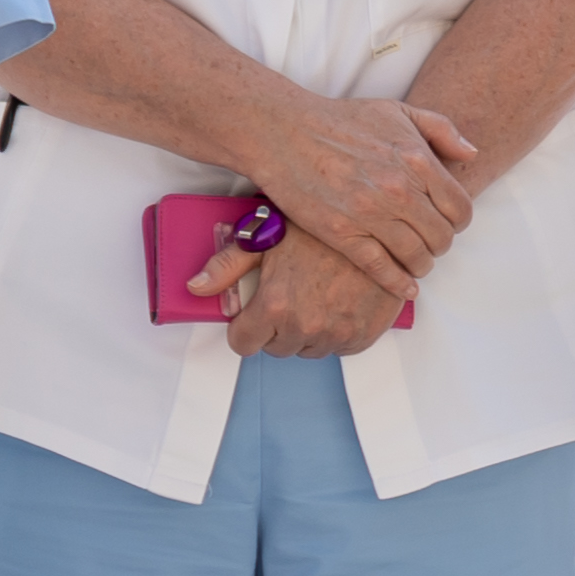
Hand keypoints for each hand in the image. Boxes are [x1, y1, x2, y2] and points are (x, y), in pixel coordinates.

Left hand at [222, 230, 410, 355]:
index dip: (245, 328)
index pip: (243, 343)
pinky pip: (341, 349)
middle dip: (278, 328)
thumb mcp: (268, 238)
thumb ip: (228, 266)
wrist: (379, 225)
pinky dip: (339, 333)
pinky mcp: (365, 334)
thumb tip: (195, 286)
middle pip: (277, 348)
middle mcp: (306, 326)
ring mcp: (338, 333)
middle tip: (291, 298)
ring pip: (310, 350)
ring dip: (309, 332)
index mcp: (276, 305)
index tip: (252, 317)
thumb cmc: (322, 227)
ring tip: (317, 299)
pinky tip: (340, 305)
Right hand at [250, 92, 483, 291]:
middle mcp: (399, 191)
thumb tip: (472, 154)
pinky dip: (398, 284)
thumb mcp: (398, 111)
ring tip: (417, 264)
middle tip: (431, 245)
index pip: (461, 209)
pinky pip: (381, 268)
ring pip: (416, 256)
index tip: (448, 224)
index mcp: (417, 161)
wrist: (283, 132)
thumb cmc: (341, 120)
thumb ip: (441, 130)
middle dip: (440, 244)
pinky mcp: (341, 234)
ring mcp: (370, 214)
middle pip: (442, 237)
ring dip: (422, 265)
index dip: (459, 222)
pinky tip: (405, 289)